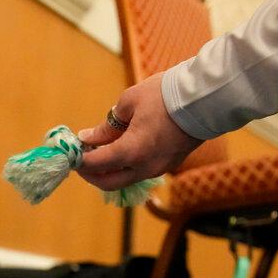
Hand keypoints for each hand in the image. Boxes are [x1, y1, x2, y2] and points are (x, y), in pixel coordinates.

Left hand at [76, 74, 202, 189]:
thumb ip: (106, 126)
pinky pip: (139, 172)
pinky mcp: (169, 165)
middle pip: (107, 183)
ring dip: (107, 171)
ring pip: (124, 179)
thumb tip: (88, 138)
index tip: (70, 151)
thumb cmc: (165, 95)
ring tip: (99, 151)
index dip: (79, 160)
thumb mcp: (128, 103)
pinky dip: (124, 166)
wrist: (206, 97)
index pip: (95, 165)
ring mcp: (158, 169)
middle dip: (90, 174)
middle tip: (81, 158)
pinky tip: (120, 149)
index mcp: (131, 152)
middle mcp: (143, 168)